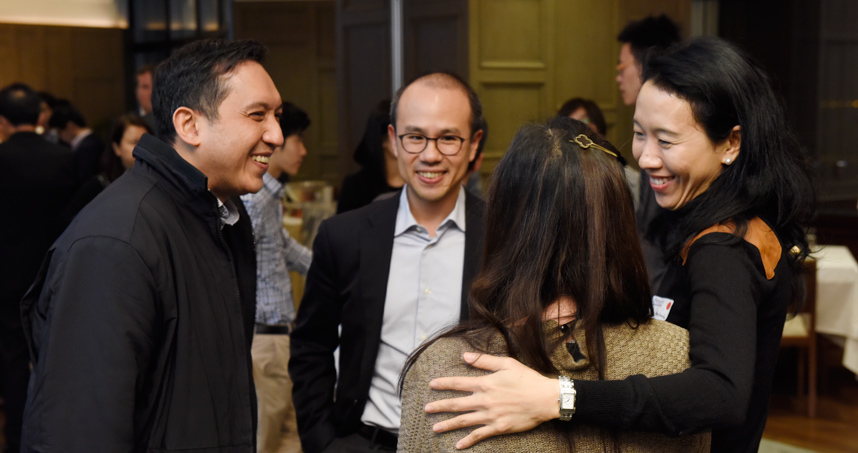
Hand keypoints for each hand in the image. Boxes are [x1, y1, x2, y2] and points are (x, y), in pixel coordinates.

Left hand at [425, 352, 558, 448]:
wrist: (545, 399)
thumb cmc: (527, 379)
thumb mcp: (506, 363)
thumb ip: (484, 361)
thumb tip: (465, 356)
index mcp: (485, 383)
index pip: (458, 383)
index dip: (443, 384)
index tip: (431, 385)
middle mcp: (484, 400)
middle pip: (457, 404)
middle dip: (439, 406)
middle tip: (426, 409)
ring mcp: (490, 415)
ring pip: (464, 421)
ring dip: (448, 425)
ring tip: (435, 427)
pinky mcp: (498, 427)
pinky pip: (479, 435)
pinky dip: (468, 441)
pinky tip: (458, 445)